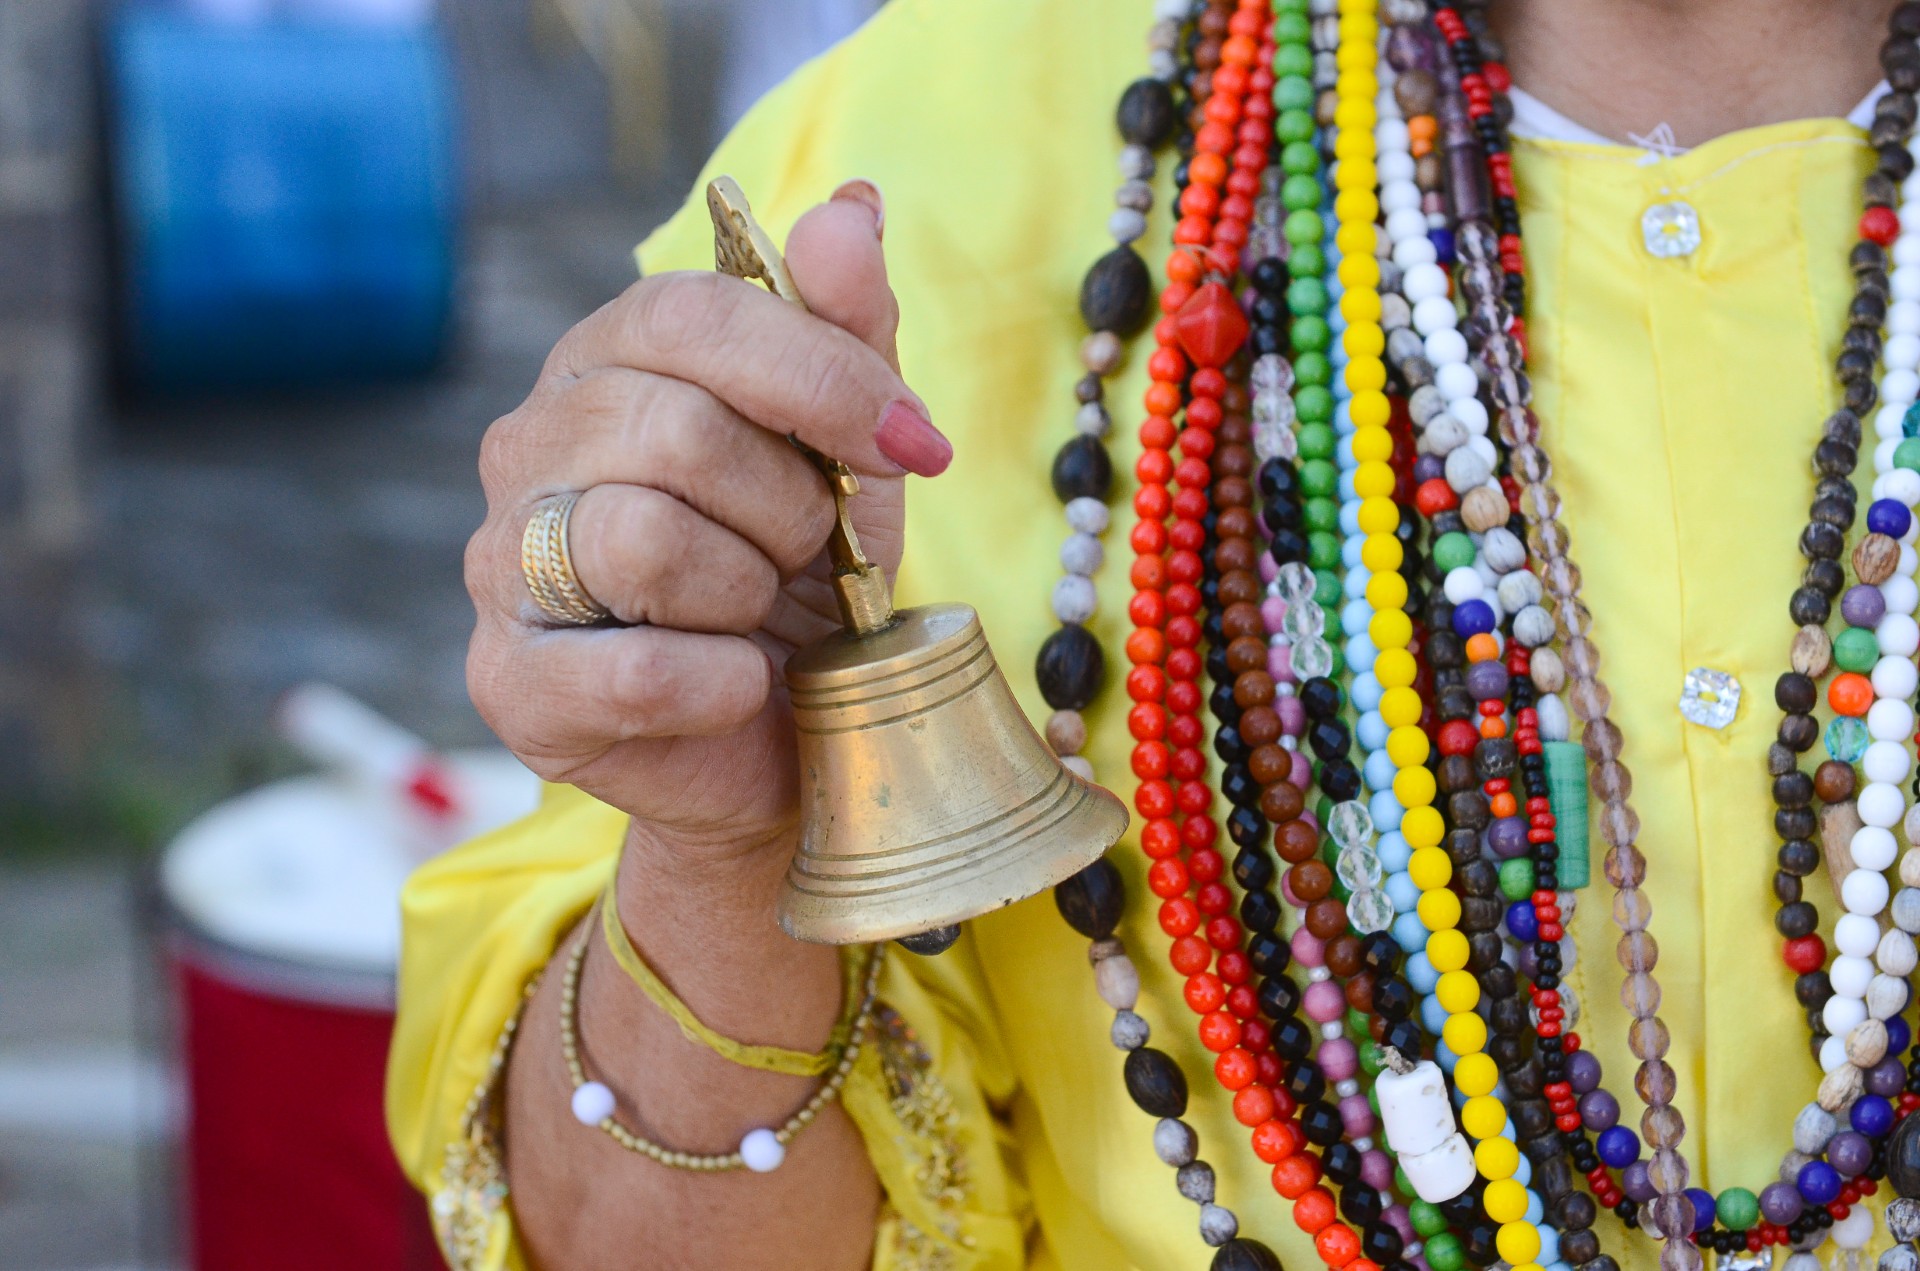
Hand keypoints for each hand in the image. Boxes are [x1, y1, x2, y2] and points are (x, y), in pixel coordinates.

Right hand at [466, 182, 949, 872]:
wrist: (778, 742)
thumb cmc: (804, 579)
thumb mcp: (847, 449)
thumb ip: (846, 328)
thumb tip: (851, 208)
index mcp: (606, 361)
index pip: (693, 311)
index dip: (821, 375)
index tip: (912, 444)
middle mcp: (529, 445)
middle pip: (675, 429)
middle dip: (790, 508)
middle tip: (811, 557)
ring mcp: (502, 563)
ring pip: (643, 540)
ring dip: (749, 594)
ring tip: (761, 616)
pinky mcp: (511, 682)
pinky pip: (631, 670)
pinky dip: (721, 684)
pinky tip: (739, 686)